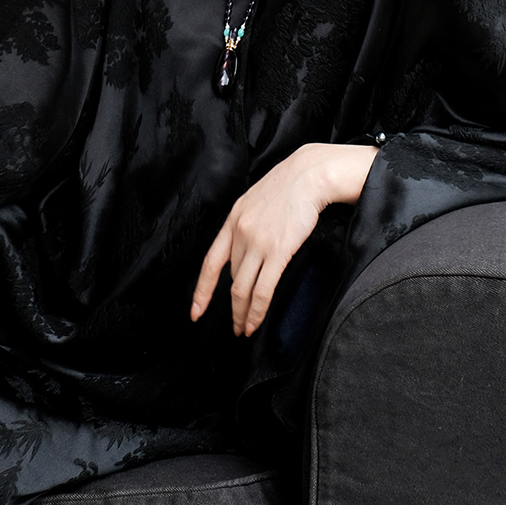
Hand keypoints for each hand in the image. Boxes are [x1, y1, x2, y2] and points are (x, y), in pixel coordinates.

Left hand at [190, 144, 377, 337]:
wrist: (309, 174)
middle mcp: (240, 233)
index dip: (202, 290)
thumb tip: (247, 250)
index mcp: (233, 220)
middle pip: (232, 279)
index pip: (210, 262)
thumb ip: (247, 225)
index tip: (196, 310)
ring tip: (245, 330)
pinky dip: (257, 310)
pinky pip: (263, 289)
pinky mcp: (277, 251)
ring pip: (243, 289)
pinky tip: (255, 321)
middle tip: (234, 327)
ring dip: (243, 314)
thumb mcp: (256, 201)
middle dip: (232, 307)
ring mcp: (257, 243)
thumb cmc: (289, 186)